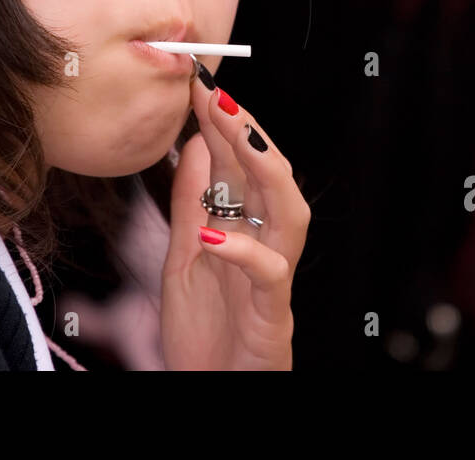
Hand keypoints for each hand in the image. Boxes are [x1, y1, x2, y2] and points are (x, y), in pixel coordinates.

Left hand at [160, 64, 309, 369]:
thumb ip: (192, 203)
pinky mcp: (272, 315)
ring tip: (235, 138)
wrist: (209, 392)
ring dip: (264, 171)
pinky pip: (270, 276)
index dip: (224, 122)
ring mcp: (273, 279)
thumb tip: (194, 143)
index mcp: (246, 227)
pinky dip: (244, 252)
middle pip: (271, 177)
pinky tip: (214, 234)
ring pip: (290, 214)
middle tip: (217, 95)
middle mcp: (267, 245)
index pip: (239, 164)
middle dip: (247, 131)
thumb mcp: (183, 256)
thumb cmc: (203, 334)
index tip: (198, 83)